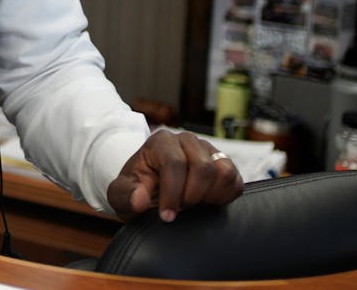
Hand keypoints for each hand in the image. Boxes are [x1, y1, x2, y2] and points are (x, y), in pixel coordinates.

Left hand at [105, 129, 242, 221]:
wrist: (150, 189)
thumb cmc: (136, 189)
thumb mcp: (121, 194)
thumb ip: (125, 195)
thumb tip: (140, 200)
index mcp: (161, 141)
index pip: (174, 163)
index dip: (172, 194)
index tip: (167, 216)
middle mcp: (186, 140)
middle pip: (202, 168)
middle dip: (191, 196)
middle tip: (180, 208)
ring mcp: (208, 150)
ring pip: (223, 171)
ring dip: (209, 195)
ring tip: (192, 203)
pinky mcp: (223, 163)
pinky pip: (235, 180)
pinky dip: (224, 196)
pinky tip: (206, 202)